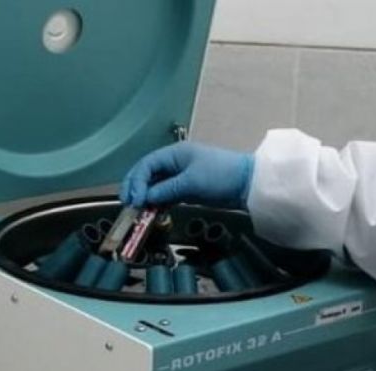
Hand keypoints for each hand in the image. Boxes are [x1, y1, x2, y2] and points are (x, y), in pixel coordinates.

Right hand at [118, 142, 254, 208]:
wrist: (247, 184)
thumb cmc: (220, 175)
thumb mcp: (191, 182)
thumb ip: (165, 190)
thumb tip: (145, 199)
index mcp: (174, 154)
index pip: (146, 165)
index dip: (136, 181)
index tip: (134, 200)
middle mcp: (173, 163)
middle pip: (146, 174)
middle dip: (135, 188)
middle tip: (128, 205)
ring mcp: (179, 176)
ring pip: (154, 186)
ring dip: (145, 198)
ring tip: (137, 212)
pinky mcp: (186, 189)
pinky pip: (164, 195)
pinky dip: (157, 203)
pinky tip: (151, 212)